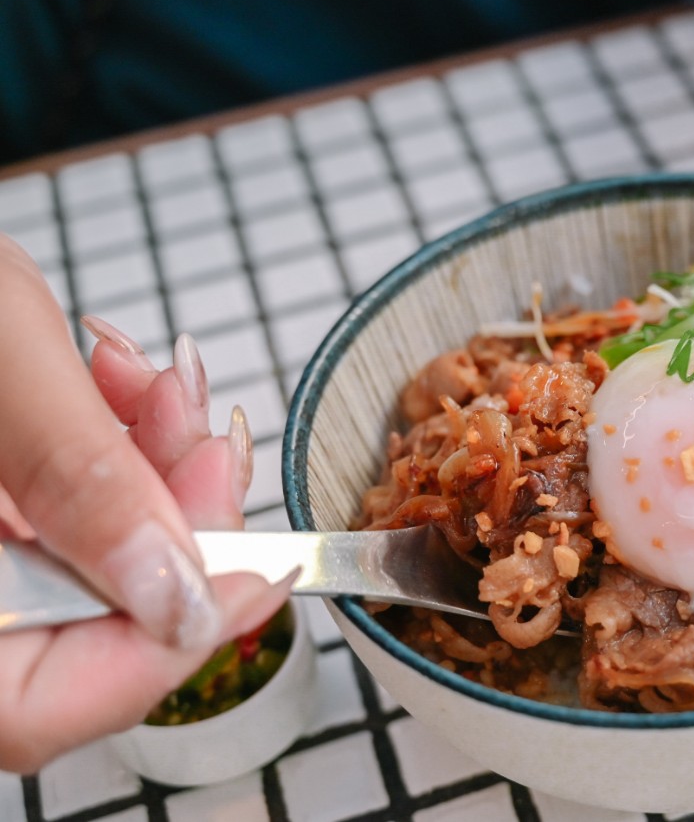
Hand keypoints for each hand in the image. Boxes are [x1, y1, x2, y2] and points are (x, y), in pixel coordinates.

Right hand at [0, 235, 288, 771]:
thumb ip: (77, 479)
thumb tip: (177, 599)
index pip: (36, 708)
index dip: (165, 649)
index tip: (263, 568)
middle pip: (72, 636)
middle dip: (172, 532)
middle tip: (207, 439)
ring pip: (74, 566)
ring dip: (147, 476)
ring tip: (155, 384)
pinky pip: (48, 510)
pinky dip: (101, 450)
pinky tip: (110, 379)